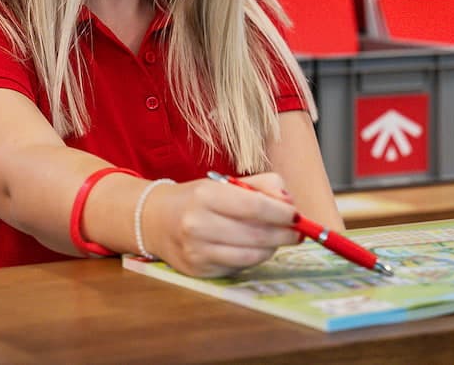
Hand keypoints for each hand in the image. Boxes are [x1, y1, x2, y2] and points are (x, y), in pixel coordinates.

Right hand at [144, 172, 300, 276]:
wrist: (156, 221)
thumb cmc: (200, 199)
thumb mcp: (227, 182)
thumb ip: (264, 185)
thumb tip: (289, 203)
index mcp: (206, 196)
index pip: (254, 206)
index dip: (281, 213)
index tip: (297, 216)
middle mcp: (198, 224)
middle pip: (255, 235)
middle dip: (284, 235)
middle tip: (298, 233)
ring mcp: (196, 251)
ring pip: (250, 256)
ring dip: (272, 249)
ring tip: (278, 240)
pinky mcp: (198, 271)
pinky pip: (238, 268)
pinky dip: (253, 259)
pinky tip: (254, 248)